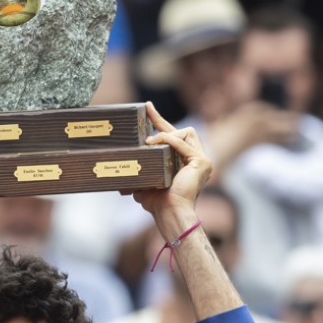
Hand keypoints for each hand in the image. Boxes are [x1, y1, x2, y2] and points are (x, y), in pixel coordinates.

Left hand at [131, 103, 212, 240]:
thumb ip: (140, 170)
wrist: (169, 214)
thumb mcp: (146, 181)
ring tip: (148, 143)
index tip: (147, 109)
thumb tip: (121, 165)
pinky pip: (184, 143)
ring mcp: (202, 160)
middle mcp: (196, 159)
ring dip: (165, 135)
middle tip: (146, 108)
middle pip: (181, 130)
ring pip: (186, 132)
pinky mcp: (202, 162)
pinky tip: (155, 143)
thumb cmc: (158, 203)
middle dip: (161, 119)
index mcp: (184, 162)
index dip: (160, 123)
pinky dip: (169, 141)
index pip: (174, 137)